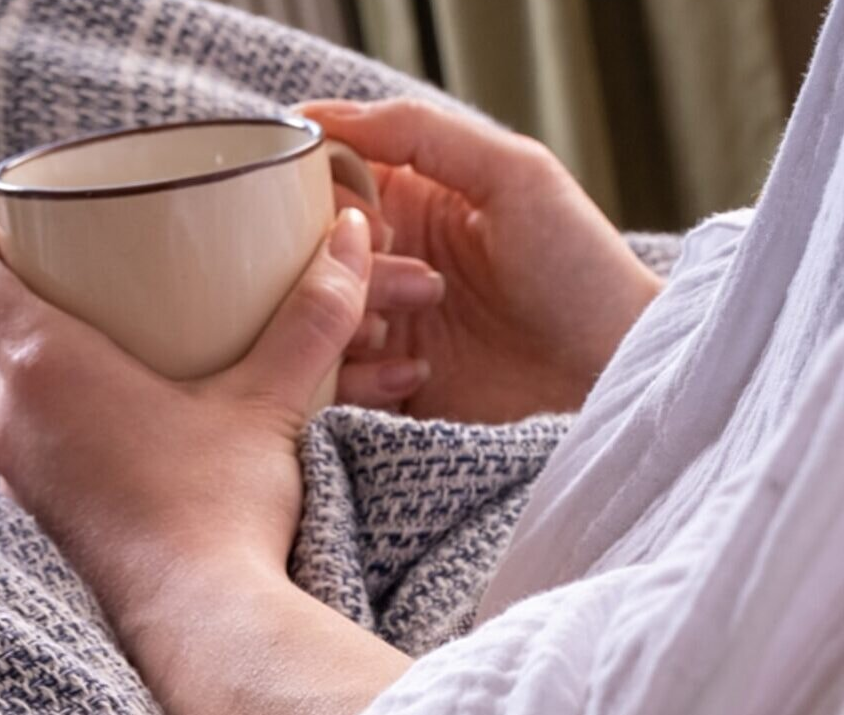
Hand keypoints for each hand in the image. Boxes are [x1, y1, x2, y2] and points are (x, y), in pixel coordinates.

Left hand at [0, 209, 409, 714]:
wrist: (203, 625)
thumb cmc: (222, 507)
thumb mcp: (269, 400)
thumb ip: (311, 316)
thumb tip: (349, 234)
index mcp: (44, 365)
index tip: (32, 230)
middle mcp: (13, 419)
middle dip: (14, 302)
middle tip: (77, 285)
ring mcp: (21, 477)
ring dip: (28, 367)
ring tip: (95, 351)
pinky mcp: (44, 519)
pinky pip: (24, 450)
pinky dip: (48, 425)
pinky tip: (109, 428)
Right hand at [301, 98, 663, 423]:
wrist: (608, 369)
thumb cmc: (577, 265)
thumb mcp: (512, 173)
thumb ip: (422, 132)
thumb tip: (328, 116)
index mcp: (410, 202)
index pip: (330, 184)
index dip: (328, 199)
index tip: (361, 220)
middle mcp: (389, 263)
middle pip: (314, 257)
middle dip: (346, 269)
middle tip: (408, 282)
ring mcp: (387, 329)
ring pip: (315, 321)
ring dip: (356, 323)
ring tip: (418, 330)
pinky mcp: (387, 390)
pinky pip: (333, 385)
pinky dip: (361, 380)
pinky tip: (416, 375)